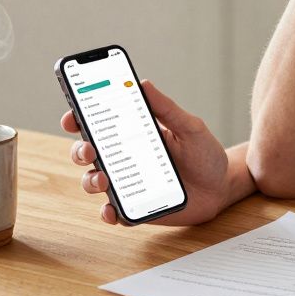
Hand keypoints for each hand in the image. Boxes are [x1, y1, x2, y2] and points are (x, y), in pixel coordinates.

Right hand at [64, 80, 228, 226]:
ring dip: (91, 181)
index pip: (98, 124)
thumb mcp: (190, 127)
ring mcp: (128, 184)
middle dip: (79, 151)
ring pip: (94, 182)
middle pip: (88, 154)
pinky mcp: (136, 207)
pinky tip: (112, 210)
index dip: (78, 118)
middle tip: (90, 150)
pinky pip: (114, 212)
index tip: (72, 116)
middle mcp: (125, 158)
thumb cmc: (204, 154)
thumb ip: (167, 109)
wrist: (222, 187)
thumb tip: (143, 83)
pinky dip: (108, 212)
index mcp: (134, 134)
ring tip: (104, 180)